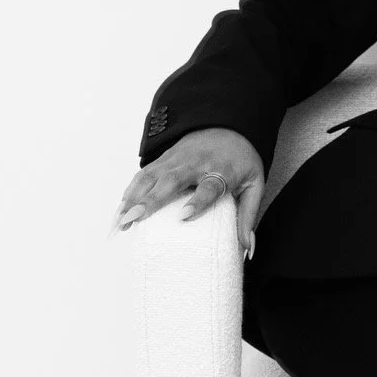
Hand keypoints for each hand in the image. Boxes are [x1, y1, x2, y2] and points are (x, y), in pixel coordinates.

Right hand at [110, 127, 264, 258]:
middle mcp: (195, 164)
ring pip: (150, 176)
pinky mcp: (164, 159)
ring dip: (133, 198)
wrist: (229, 125)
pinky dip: (130, 191)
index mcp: (221, 171)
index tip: (184, 216)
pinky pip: (143, 174)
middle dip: (150, 200)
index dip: (196, 202)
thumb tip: (247, 250)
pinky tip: (121, 209)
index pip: (208, 187)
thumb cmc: (242, 160)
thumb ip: (249, 216)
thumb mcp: (254, 184)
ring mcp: (176, 159)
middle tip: (134, 219)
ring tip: (121, 221)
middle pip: (170, 181)